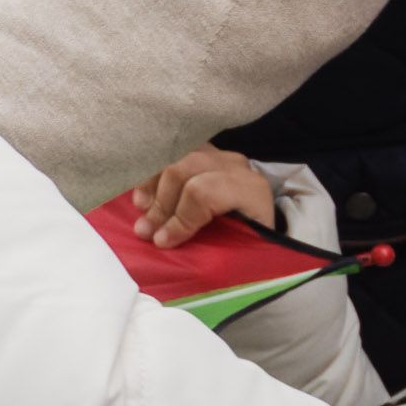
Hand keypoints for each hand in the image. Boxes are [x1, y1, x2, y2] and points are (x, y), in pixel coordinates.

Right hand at [133, 150, 275, 248]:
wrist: (262, 220)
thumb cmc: (253, 242)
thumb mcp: (243, 251)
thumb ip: (214, 253)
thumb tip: (169, 252)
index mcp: (250, 191)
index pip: (204, 193)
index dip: (179, 218)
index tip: (162, 242)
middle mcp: (234, 166)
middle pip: (183, 170)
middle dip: (160, 204)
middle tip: (145, 232)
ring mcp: (218, 155)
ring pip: (174, 158)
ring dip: (152, 186)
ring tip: (142, 211)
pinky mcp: (204, 152)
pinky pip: (171, 154)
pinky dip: (152, 174)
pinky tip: (145, 196)